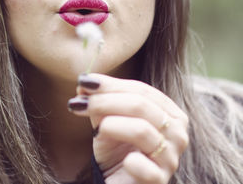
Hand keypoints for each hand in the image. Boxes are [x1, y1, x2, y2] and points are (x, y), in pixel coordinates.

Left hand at [69, 73, 188, 183]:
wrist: (118, 182)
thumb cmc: (116, 149)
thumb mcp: (107, 121)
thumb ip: (100, 101)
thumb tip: (84, 83)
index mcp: (170, 113)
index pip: (141, 90)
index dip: (111, 84)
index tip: (83, 81)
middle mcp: (177, 133)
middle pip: (141, 105)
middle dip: (105, 101)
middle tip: (78, 102)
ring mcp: (170, 158)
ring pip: (140, 129)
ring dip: (110, 124)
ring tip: (95, 130)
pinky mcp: (159, 180)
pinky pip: (145, 167)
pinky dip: (133, 161)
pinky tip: (124, 161)